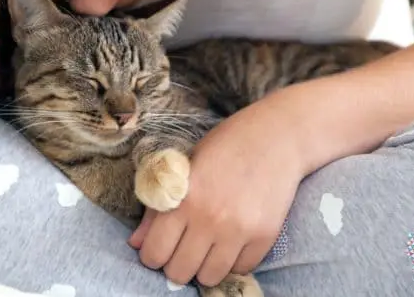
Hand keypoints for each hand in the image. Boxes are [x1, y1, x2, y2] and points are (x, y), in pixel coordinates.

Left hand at [128, 90, 305, 286]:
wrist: (277, 136)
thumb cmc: (226, 145)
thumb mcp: (184, 167)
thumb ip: (157, 208)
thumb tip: (136, 244)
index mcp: (183, 198)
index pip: (154, 252)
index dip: (153, 254)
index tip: (160, 247)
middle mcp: (209, 219)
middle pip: (179, 272)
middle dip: (176, 264)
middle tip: (183, 248)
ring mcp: (239, 230)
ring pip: (209, 277)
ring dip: (204, 267)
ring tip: (208, 248)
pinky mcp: (264, 237)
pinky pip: (241, 270)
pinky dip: (234, 262)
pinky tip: (232, 241)